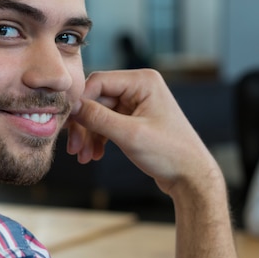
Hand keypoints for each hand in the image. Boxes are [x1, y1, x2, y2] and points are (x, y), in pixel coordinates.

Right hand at [66, 69, 220, 195]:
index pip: (99, 81)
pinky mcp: (135, 119)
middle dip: (84, 125)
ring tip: (84, 157)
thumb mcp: (130, 135)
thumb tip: (72, 106)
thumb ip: (98, 118)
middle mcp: (140, 87)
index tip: (68, 124)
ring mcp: (138, 103)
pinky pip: (108, 123)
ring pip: (100, 113)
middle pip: (98, 99)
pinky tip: (95, 155)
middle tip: (74, 149)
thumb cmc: (169, 153)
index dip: (81, 102)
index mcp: (143, 81)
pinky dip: (99, 138)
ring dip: (89, 134)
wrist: (190, 177)